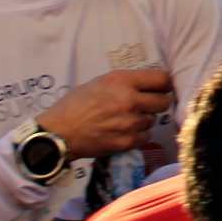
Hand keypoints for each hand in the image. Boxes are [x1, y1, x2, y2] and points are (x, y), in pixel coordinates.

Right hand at [35, 69, 172, 158]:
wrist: (58, 133)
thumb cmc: (74, 105)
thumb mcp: (99, 82)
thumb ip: (125, 82)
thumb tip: (147, 84)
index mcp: (122, 81)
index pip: (162, 78)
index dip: (163, 84)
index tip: (160, 88)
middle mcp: (129, 100)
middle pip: (163, 102)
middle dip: (155, 103)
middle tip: (143, 106)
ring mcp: (129, 123)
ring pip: (153, 120)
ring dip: (143, 120)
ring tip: (124, 120)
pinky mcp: (127, 142)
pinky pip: (145, 136)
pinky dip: (137, 135)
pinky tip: (122, 132)